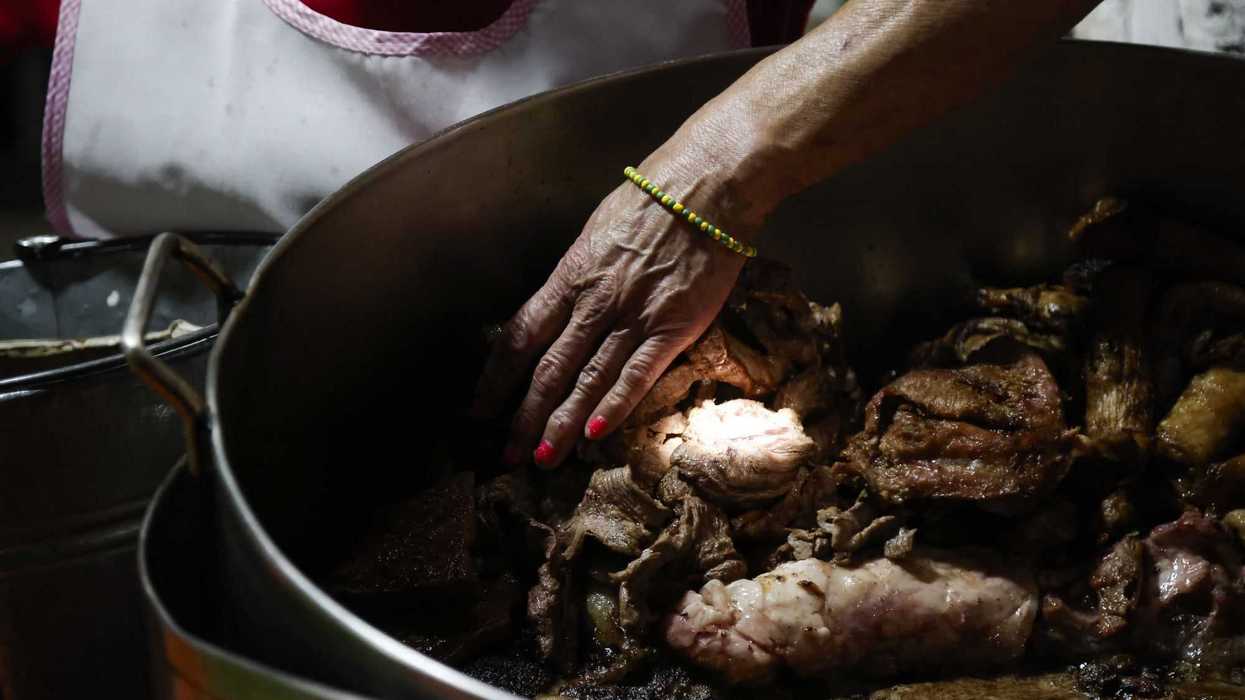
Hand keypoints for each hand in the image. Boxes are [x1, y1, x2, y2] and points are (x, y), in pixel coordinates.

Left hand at [473, 155, 756, 467]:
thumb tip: (560, 309)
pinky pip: (637, 373)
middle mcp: (593, 301)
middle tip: (505, 454)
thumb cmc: (654, 201)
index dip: (497, 377)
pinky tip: (595, 435)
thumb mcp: (598, 234)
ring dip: (562, 424)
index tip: (480, 408)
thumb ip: (579, 276)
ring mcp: (633, 316)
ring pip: (587, 379)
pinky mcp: (672, 327)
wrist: (707, 185)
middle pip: (547, 368)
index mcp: (570, 276)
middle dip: (523, 416)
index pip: (520, 335)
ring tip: (542, 460)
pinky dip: (614, 405)